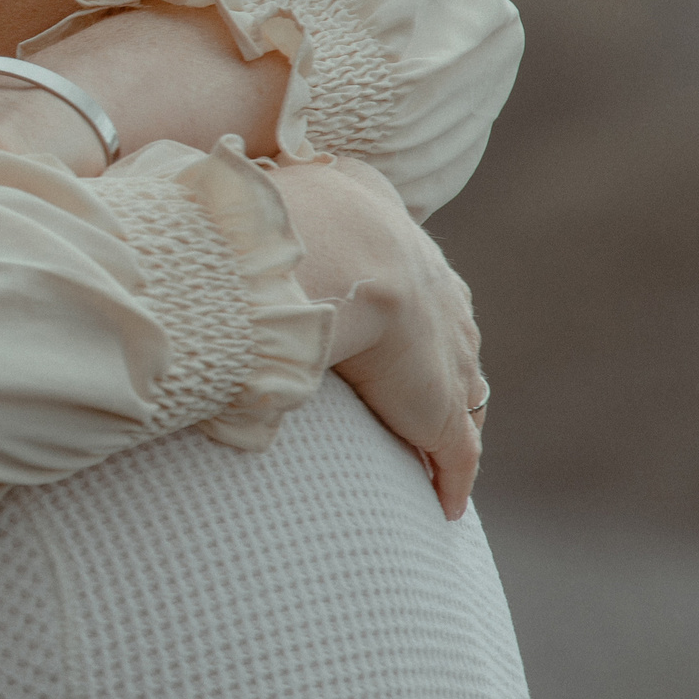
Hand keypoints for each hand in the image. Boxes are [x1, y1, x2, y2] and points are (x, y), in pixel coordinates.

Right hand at [269, 159, 485, 518]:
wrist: (340, 253)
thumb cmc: (297, 220)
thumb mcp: (294, 196)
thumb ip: (274, 203)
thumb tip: (231, 204)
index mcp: (406, 251)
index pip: (425, 286)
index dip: (415, 308)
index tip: (403, 324)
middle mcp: (441, 303)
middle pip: (456, 341)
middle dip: (446, 363)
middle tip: (427, 386)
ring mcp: (447, 359)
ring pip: (466, 398)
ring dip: (455, 420)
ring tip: (433, 447)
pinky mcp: (440, 413)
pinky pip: (458, 457)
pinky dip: (454, 480)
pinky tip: (445, 502)